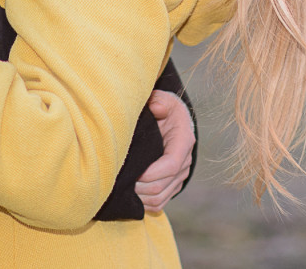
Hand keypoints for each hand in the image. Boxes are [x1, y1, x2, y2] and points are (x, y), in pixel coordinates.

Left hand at [135, 89, 193, 213]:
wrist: (175, 121)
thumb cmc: (166, 109)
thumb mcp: (164, 100)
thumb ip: (159, 101)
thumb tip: (156, 107)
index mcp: (184, 141)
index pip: (171, 165)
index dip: (151, 173)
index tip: (134, 173)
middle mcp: (185, 162)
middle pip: (163, 185)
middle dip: (139, 187)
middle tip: (120, 182)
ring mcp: (180, 176)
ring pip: (160, 198)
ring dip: (140, 198)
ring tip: (123, 189)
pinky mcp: (173, 185)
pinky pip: (160, 202)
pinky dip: (144, 204)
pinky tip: (130, 196)